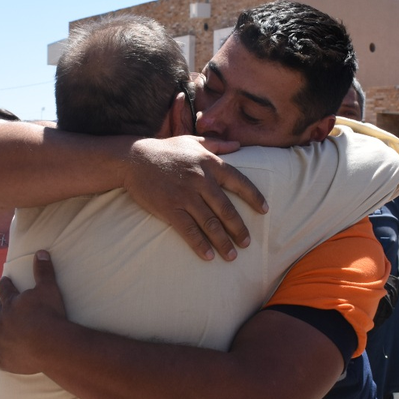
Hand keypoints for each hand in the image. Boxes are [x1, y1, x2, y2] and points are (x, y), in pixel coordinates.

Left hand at [0, 251, 67, 373]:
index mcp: (11, 303)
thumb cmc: (51, 315)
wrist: (51, 345)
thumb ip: (44, 270)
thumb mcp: (49, 288)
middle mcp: (2, 322)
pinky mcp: (5, 360)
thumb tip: (41, 252)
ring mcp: (2, 342)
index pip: (5, 290)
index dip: (5, 284)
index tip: (4, 280)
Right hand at [124, 135, 266, 261]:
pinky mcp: (170, 208)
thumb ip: (217, 145)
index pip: (238, 182)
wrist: (133, 158)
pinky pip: (189, 230)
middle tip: (247, 243)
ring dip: (223, 242)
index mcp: (209, 163)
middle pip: (226, 209)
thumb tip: (238, 145)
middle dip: (239, 229)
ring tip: (231, 255)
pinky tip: (208, 256)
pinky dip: (200, 244)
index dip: (254, 197)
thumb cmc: (165, 150)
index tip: (264, 211)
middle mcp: (201, 180)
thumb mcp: (192, 142)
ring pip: (210, 223)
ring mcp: (185, 196)